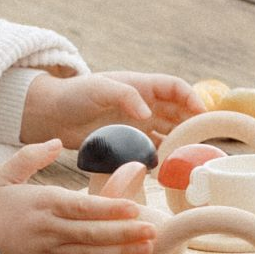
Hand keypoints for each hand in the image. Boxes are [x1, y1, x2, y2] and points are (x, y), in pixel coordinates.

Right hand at [0, 140, 156, 253]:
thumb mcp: (2, 175)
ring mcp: (48, 253)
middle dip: (126, 232)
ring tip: (148, 247)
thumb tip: (56, 142)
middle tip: (153, 230)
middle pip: (93, 232)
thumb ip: (31, 156)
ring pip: (91, 253)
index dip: (110, 208)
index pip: (82, 206)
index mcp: (42, 204)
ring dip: (122, 250)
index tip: (134, 206)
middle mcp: (48, 230)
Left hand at [20, 70, 203, 148]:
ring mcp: (137, 124)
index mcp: (141, 86)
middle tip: (203, 141)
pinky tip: (166, 167)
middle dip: (192, 123)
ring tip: (189, 157)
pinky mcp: (127, 141)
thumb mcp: (99, 89)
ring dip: (179, 142)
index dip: (192, 98)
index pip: (176, 88)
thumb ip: (125, 96)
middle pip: (178, 111)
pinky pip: (151, 148)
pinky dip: (161, 156)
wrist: (51, 115)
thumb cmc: (74, 95)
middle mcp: (144, 104)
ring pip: (168, 131)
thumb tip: (148, 115)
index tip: (202, 114)